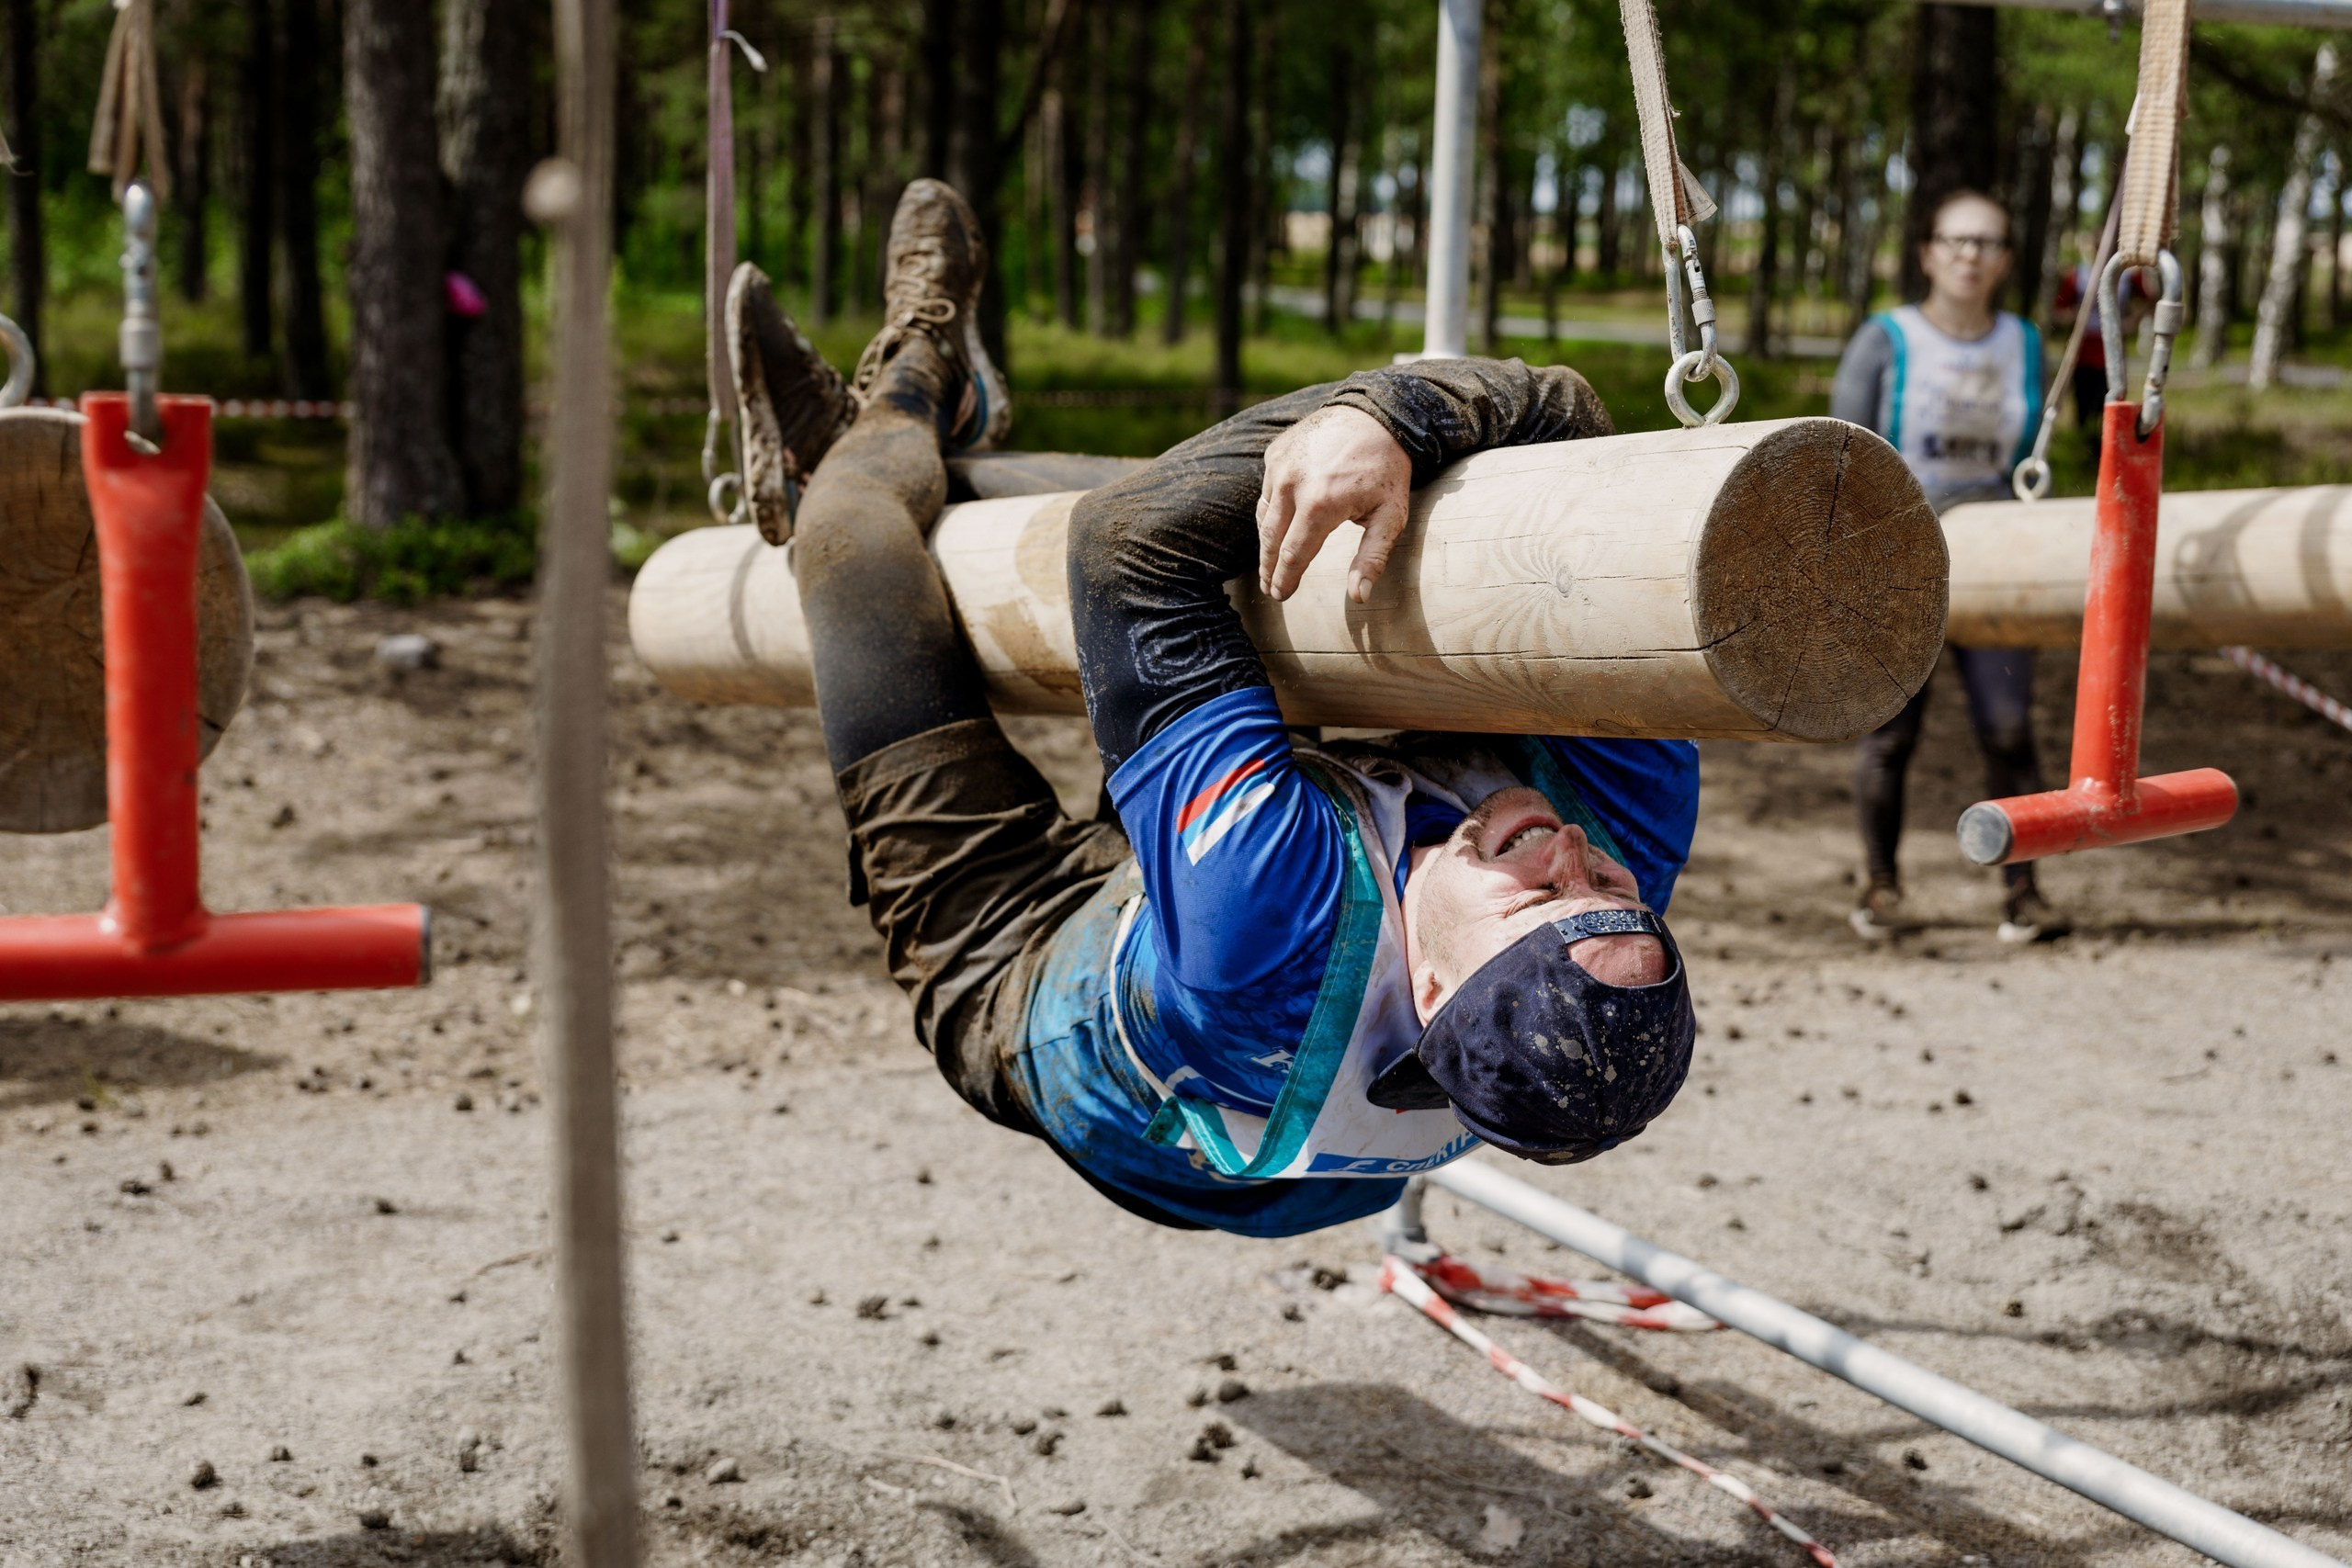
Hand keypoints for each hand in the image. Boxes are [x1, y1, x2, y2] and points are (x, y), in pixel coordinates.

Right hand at [1255, 406, 1412, 603]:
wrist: (1375, 414)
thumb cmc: (1386, 470)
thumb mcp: (1391, 516)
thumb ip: (1372, 558)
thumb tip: (1359, 597)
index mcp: (1320, 504)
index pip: (1293, 554)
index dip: (1285, 579)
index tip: (1280, 595)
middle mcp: (1292, 484)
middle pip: (1271, 539)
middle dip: (1268, 568)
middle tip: (1268, 587)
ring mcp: (1280, 466)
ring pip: (1264, 515)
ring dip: (1266, 542)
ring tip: (1269, 564)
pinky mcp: (1275, 452)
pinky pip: (1267, 491)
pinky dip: (1270, 511)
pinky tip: (1276, 526)